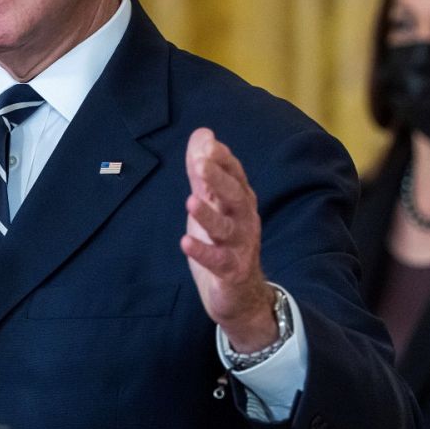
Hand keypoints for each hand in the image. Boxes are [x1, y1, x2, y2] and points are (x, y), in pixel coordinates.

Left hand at [180, 128, 275, 350]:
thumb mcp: (211, 203)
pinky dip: (203, 252)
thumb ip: (203, 171)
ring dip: (209, 215)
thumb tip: (202, 133)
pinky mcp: (231, 271)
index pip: (234, 174)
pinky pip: (218, 260)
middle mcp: (244, 220)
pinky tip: (185, 243)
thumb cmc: (223, 241)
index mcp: (239, 201)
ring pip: (226, 228)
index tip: (207, 142)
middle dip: (220, 178)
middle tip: (202, 162)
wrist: (240, 295)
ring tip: (190, 201)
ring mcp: (240, 246)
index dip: (222, 158)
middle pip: (235, 196)